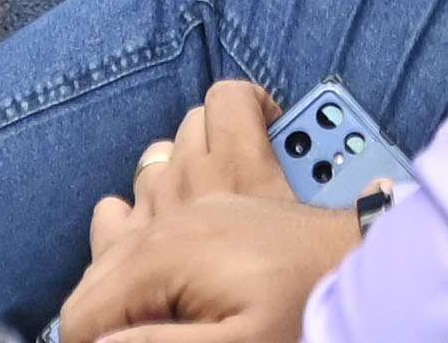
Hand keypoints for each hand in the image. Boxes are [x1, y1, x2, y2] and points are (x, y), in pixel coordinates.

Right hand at [58, 86, 368, 341]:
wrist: (364, 269)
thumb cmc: (302, 315)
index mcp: (161, 256)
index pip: (83, 311)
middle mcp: (170, 209)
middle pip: (101, 261)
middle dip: (110, 308)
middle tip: (158, 322)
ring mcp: (203, 183)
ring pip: (137, 193)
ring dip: (138, 235)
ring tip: (164, 284)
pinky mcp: (238, 170)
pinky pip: (203, 124)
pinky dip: (197, 144)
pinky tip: (199, 186)